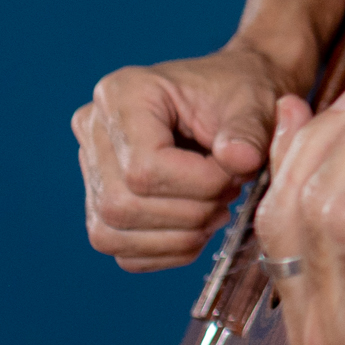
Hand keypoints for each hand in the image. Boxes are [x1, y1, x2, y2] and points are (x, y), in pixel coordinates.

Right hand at [74, 44, 301, 271]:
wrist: (235, 100)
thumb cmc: (241, 94)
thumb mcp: (254, 102)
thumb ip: (249, 131)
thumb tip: (239, 161)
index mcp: (123, 93)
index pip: (144, 167)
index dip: (198, 185)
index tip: (237, 176)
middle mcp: (94, 129)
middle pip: (122, 204)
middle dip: (189, 213)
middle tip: (228, 196)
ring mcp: (90, 168)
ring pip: (111, 233)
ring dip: (176, 237)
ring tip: (216, 211)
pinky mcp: (99, 201)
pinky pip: (118, 248)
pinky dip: (164, 251)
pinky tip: (197, 229)